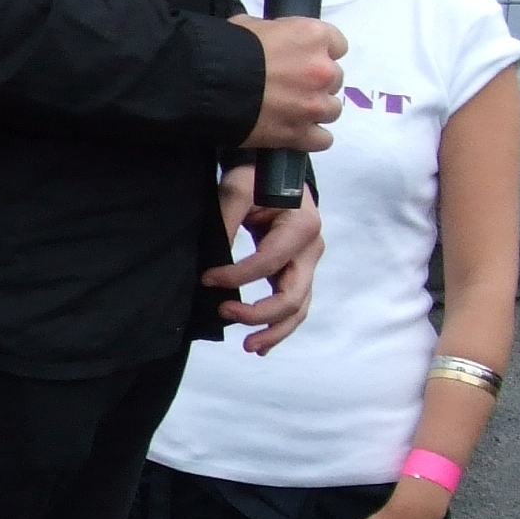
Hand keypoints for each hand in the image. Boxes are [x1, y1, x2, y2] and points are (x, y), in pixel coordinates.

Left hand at [208, 181, 322, 354]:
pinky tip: (261, 343)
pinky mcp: (300, 272)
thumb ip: (227, 222)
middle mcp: (312, 249)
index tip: (206, 278)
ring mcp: (309, 263)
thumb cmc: (258, 177)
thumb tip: (213, 261)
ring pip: (299, 308)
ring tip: (249, 346)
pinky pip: (294, 305)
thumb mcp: (238, 188)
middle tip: (224, 314)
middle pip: (293, 295)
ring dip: (275, 331)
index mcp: (301, 226)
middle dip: (260, 314)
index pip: (268, 263)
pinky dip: (279, 326)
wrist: (278, 172)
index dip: (235, 276)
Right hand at [228, 14, 347, 150]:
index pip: (338, 44)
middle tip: (291, 84)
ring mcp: (314, 104)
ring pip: (332, 109)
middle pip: (334, 78)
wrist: (208, 85)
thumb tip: (272, 40)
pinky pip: (323, 139)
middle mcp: (322, 70)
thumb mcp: (250, 25)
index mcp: (313, 37)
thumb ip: (275, 33)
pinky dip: (311, 136)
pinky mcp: (301, 133)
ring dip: (315, 108)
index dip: (319, 52)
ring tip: (291, 109)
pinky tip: (295, 131)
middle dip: (315, 82)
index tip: (304, 58)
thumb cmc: (225, 51)